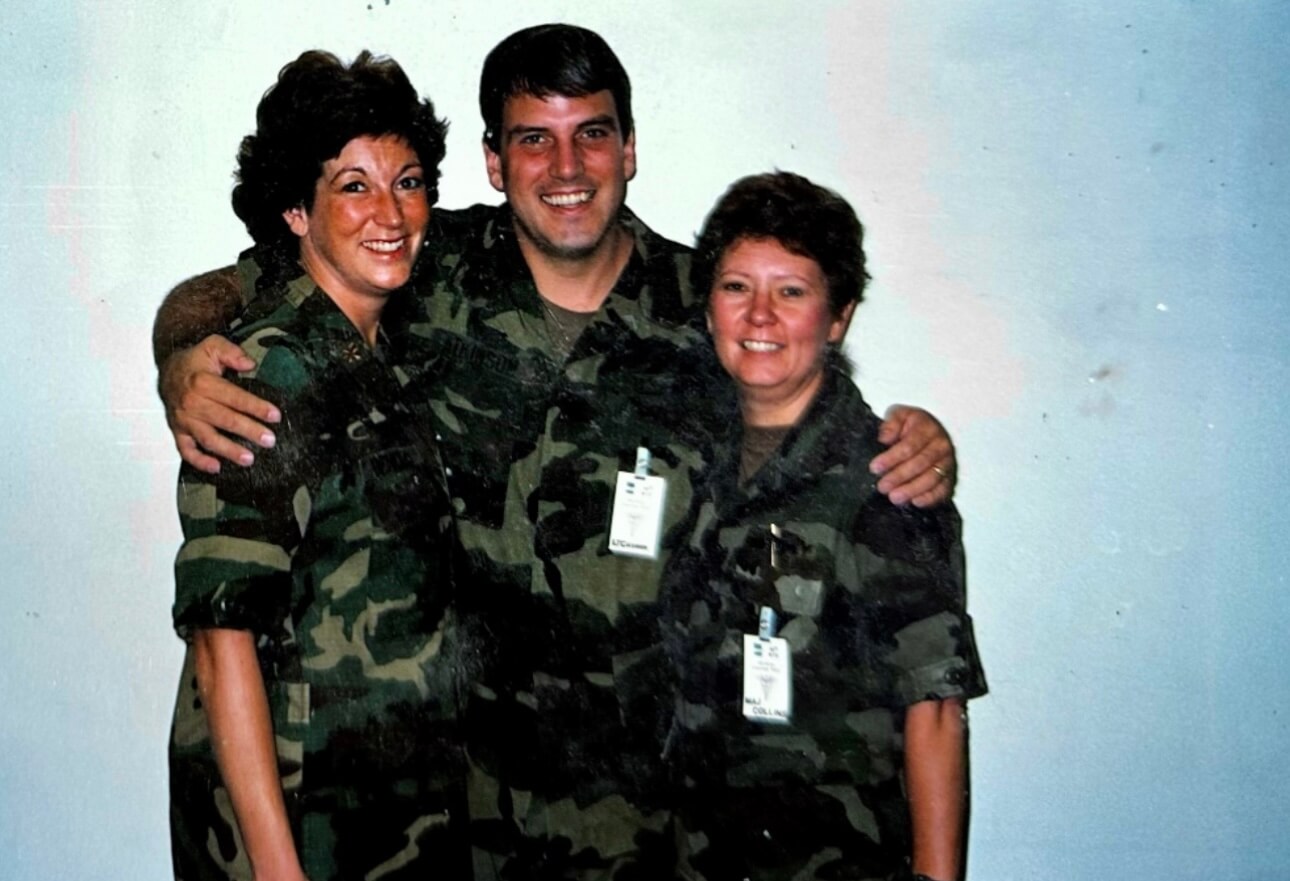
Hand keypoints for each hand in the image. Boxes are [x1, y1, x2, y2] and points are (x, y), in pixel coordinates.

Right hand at [159, 335, 280, 472]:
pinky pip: (186, 450)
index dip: (256, 407)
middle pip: (225, 420)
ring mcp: (184, 420)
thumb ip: (232, 352)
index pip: (234, 397)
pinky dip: (199, 461)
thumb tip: (250, 364)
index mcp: (203, 382)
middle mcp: (192, 403)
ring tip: (249, 458)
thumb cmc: (194, 362)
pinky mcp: (178, 431)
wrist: (167, 372)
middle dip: (249, 431)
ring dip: (229, 451)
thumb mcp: (212, 346)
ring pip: (208, 439)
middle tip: (269, 440)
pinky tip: (216, 467)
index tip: (274, 415)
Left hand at [870, 405, 955, 506]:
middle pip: (920, 464)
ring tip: (895, 497)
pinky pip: (943, 489)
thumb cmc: (911, 425)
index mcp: (928, 429)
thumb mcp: (899, 416)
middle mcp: (941, 445)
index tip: (875, 467)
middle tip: (883, 486)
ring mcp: (947, 462)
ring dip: (912, 490)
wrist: (929, 429)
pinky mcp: (950, 476)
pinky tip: (916, 501)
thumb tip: (885, 438)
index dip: (891, 458)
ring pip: (932, 478)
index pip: (909, 446)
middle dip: (899, 477)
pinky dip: (931, 498)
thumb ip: (891, 424)